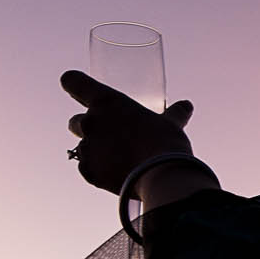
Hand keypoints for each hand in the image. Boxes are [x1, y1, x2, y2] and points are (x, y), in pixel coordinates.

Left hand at [61, 69, 193, 192]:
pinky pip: (87, 167)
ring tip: (120, 158)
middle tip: (111, 134)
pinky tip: (117, 173)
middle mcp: (90, 122)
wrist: (161, 177)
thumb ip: (174, 114)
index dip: (74, 83)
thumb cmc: (165, 143)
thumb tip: (186, 105)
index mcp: (107, 102)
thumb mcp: (171, 124)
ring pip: (82, 146)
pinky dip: (99, 170)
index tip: (79, 88)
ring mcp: (87, 148)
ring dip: (96, 150)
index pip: (73, 81)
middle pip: (74, 120)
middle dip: (89, 126)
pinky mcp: (88, 171)